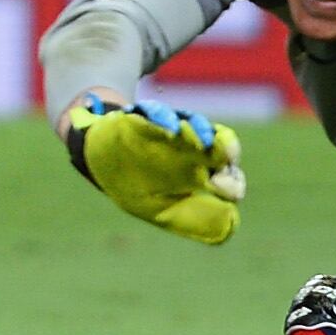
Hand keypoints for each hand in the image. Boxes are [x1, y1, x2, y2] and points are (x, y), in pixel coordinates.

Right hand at [62, 93, 244, 242]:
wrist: (102, 167)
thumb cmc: (140, 190)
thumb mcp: (168, 214)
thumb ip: (199, 221)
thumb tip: (233, 220)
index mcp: (200, 173)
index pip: (228, 173)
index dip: (232, 181)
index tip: (228, 191)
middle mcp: (190, 150)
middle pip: (217, 144)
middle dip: (225, 148)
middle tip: (227, 157)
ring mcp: (169, 132)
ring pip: (192, 125)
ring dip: (199, 130)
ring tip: (205, 140)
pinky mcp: (143, 119)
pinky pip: (156, 113)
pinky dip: (164, 118)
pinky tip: (171, 129)